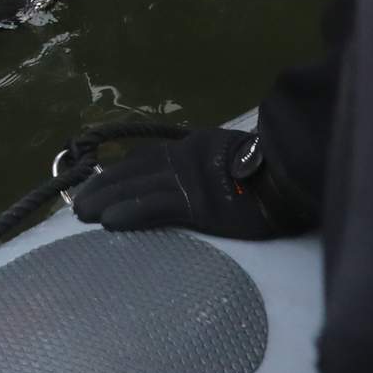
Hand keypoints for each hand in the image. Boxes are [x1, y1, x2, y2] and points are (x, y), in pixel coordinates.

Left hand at [69, 125, 313, 239]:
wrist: (295, 175)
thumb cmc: (271, 174)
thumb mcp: (233, 160)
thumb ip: (209, 168)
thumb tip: (195, 184)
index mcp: (192, 149)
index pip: (146, 160)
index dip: (118, 173)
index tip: (96, 184)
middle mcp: (185, 160)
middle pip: (133, 172)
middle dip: (102, 186)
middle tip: (77, 203)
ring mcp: (191, 182)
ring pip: (137, 188)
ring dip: (106, 200)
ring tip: (81, 214)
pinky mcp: (200, 205)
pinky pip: (157, 208)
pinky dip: (129, 213)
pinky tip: (108, 222)